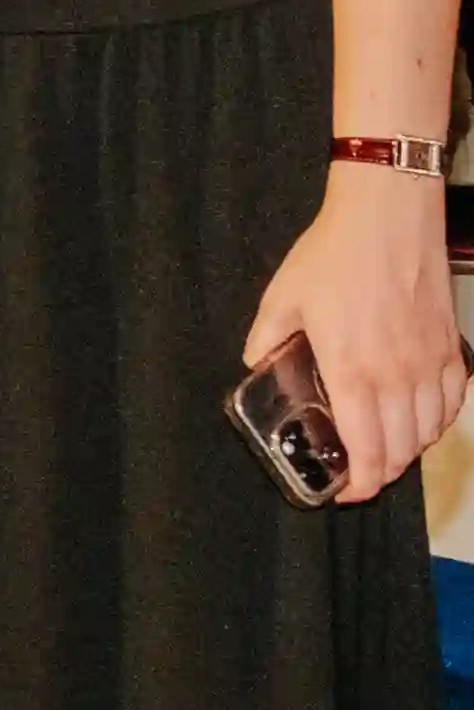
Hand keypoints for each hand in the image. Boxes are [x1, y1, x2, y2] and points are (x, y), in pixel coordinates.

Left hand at [246, 162, 468, 502]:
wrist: (387, 218)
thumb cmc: (334, 255)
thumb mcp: (282, 299)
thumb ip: (266, 340)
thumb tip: (257, 364)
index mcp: (352, 372)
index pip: (367, 452)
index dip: (359, 485)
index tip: (345, 492)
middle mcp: (398, 378)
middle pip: (401, 453)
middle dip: (380, 473)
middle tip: (359, 470)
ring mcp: (431, 365)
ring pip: (429, 434)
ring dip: (408, 451)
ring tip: (384, 447)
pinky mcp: (453, 349)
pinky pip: (453, 404)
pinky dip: (438, 422)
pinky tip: (418, 418)